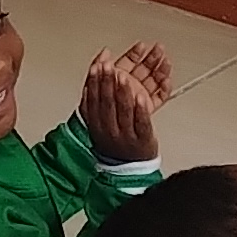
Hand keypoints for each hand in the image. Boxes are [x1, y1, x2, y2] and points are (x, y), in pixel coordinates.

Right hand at [80, 43, 168, 160]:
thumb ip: (96, 98)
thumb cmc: (114, 141)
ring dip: (122, 92)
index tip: (97, 67)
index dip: (94, 82)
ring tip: (123, 77)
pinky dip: (141, 109)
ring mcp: (126, 135)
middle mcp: (109, 130)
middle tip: (108, 66)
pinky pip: (141, 122)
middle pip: (107, 103)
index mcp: (97, 124)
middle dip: (106, 82)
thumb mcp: (99, 120)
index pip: (93, 100)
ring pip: (123, 111)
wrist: (127, 169)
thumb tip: (94, 73)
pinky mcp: (143, 139)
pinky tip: (141, 97)